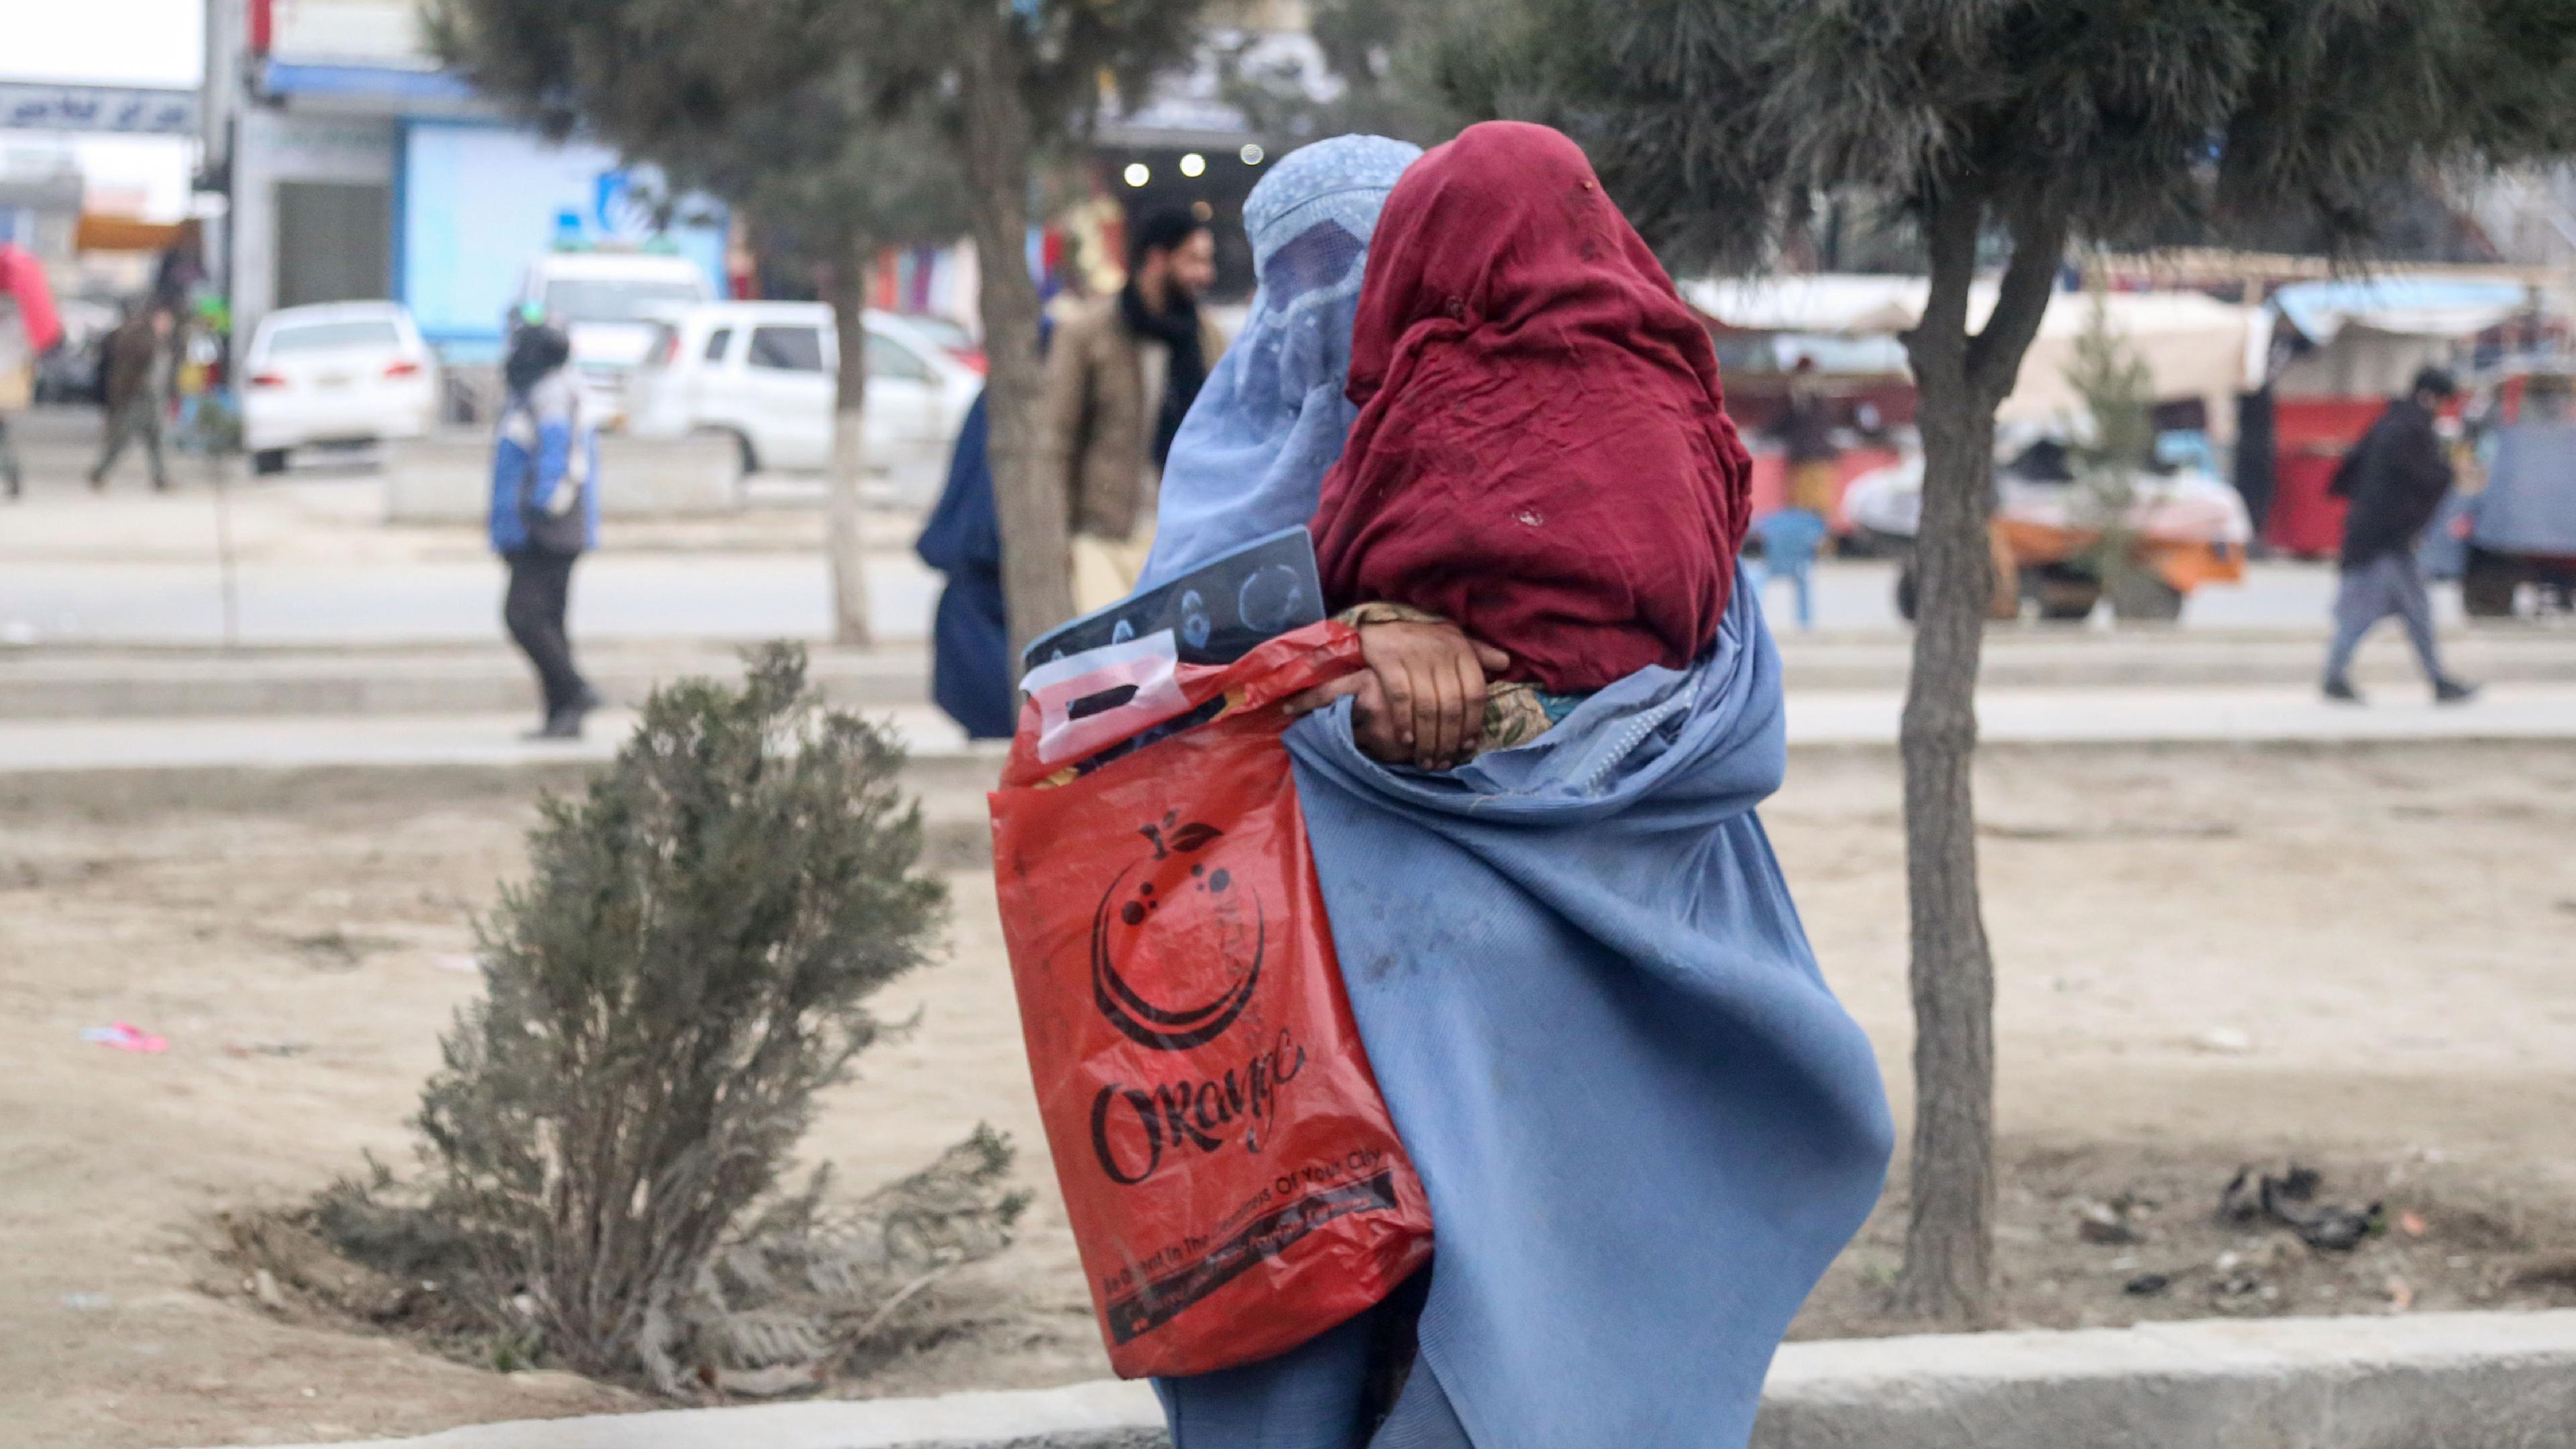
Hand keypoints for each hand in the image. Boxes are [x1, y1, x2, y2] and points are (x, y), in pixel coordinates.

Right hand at [1284, 621, 1510, 768]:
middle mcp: (1441, 654)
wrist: (1380, 621)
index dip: (1473, 724)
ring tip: (1425, 760)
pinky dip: (1405, 722)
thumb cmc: (1422, 637)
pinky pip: (1401, 698)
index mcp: (1461, 650)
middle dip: (1449, 740)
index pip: (1475, 694)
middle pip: (1452, 706)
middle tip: (1443, 763)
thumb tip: (1506, 664)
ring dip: (1428, 739)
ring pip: (1428, 707)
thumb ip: (1479, 653)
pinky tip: (1407, 740)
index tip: (1467, 747)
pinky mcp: (1388, 661)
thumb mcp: (1453, 639)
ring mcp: (1414, 657)